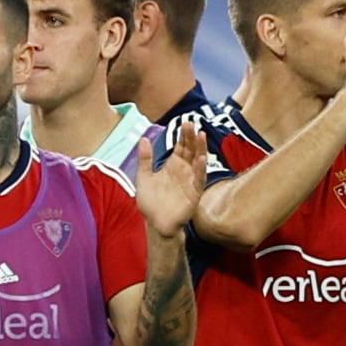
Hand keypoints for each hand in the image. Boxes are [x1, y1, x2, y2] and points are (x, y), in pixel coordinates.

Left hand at [134, 117, 207, 242]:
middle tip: (191, 123)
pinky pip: (199, 180)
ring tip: (201, 135)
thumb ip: (145, 159)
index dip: (183, 135)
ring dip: (200, 149)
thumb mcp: (144, 177)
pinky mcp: (194, 194)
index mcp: (173, 166)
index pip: (181, 147)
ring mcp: (190, 181)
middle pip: (190, 150)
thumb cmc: (151, 202)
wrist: (155, 223)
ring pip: (198, 162)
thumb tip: (144, 139)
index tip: (185, 122)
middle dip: (192, 137)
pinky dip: (200, 169)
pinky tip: (201, 158)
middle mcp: (184, 171)